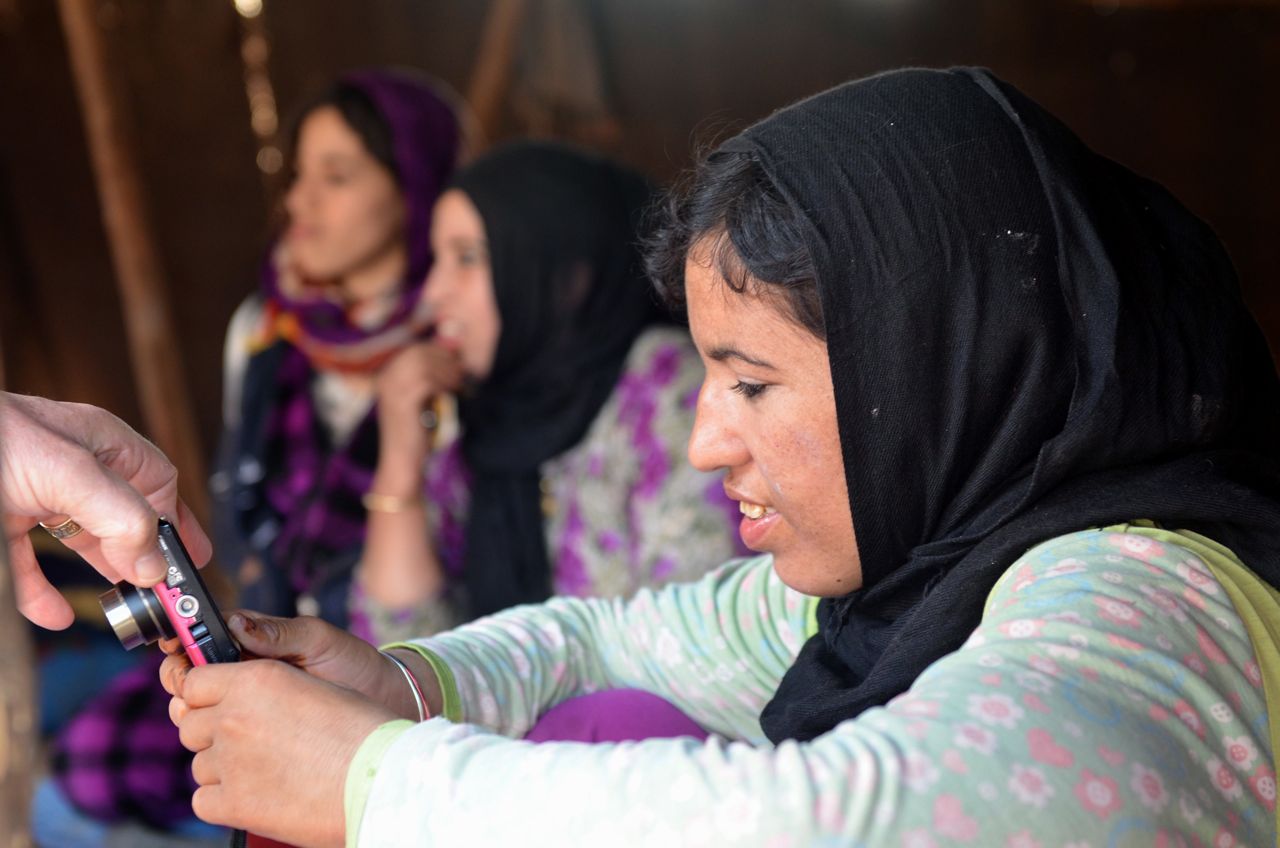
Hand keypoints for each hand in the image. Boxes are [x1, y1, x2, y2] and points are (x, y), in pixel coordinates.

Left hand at [0, 392, 210, 627]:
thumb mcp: (66, 472)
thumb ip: (119, 516)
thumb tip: (153, 564)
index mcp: (100, 443)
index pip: (157, 482)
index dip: (175, 523)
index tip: (186, 566)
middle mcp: (71, 468)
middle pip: (123, 518)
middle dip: (142, 559)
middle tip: (161, 599)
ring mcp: (32, 495)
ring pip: (79, 542)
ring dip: (101, 577)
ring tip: (125, 610)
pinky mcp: (0, 523)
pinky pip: (27, 565)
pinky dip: (41, 593)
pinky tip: (54, 615)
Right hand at [160, 610, 438, 719]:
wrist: (383, 702)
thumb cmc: (354, 663)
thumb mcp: (318, 639)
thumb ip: (277, 632)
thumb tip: (234, 622)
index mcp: (252, 643)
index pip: (201, 640)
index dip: (183, 643)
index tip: (176, 645)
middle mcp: (243, 675)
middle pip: (190, 679)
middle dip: (182, 681)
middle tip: (191, 686)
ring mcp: (248, 707)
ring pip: (198, 712)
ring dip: (194, 711)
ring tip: (213, 711)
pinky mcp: (255, 738)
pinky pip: (222, 740)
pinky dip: (214, 741)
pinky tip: (226, 740)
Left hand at [167, 658, 394, 846]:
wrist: (383, 776)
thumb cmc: (360, 727)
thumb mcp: (312, 684)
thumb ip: (263, 682)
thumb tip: (229, 692)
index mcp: (254, 679)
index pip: (194, 682)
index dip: (206, 694)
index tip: (221, 704)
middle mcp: (233, 717)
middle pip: (190, 725)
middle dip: (213, 732)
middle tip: (254, 740)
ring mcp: (229, 762)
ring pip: (200, 764)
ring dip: (224, 766)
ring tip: (270, 768)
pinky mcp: (233, 804)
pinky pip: (204, 800)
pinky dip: (225, 799)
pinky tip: (261, 792)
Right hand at [373, 341, 461, 475]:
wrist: (403, 462)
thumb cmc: (417, 431)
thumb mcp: (423, 398)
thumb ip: (431, 375)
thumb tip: (453, 346)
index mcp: (388, 375)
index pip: (415, 349)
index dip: (440, 354)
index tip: (457, 367)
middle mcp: (386, 378)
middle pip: (419, 352)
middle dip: (445, 361)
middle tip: (461, 376)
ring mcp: (391, 389)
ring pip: (424, 364)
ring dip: (447, 372)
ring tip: (459, 385)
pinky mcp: (402, 400)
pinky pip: (427, 381)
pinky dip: (444, 385)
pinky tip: (452, 394)